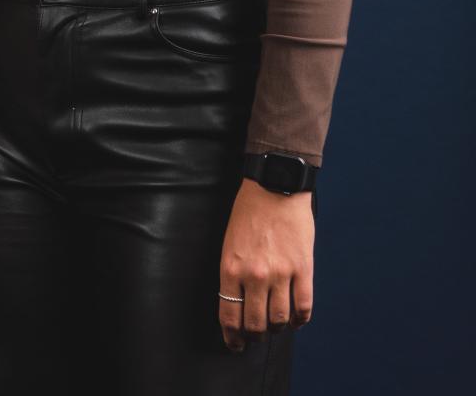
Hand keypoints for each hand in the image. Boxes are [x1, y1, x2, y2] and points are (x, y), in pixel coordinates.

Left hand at [217, 179, 315, 349]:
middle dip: (254, 336)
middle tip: (254, 338)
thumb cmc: (247, 214)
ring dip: (276, 329)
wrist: (274, 188)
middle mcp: (254, 275)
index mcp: (230, 268)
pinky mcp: (303, 269)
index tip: (235, 345)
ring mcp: (281, 273)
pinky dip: (299, 319)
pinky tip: (295, 319)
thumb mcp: (229, 244)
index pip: (229, 314)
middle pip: (255, 323)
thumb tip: (238, 303)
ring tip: (274, 327)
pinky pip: (304, 306)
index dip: (232, 336)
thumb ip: (234, 274)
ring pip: (279, 319)